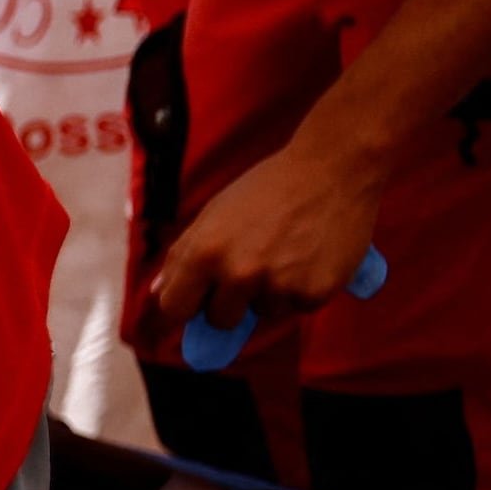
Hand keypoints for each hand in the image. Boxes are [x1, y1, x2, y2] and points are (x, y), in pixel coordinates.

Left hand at [149, 139, 387, 342]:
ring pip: (262, 314)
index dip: (185, 306)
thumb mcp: (213, 213)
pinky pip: (298, 308)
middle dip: (230, 302)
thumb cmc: (268, 189)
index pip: (175, 309)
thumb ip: (183, 255)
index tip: (196, 301)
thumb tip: (159, 292)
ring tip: (286, 253)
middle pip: (219, 320)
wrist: (332, 169)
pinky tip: (309, 257)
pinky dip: (303, 290)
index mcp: (204, 253)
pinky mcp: (315, 292)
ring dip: (271, 294)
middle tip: (251, 266)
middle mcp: (239, 273)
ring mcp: (278, 285)